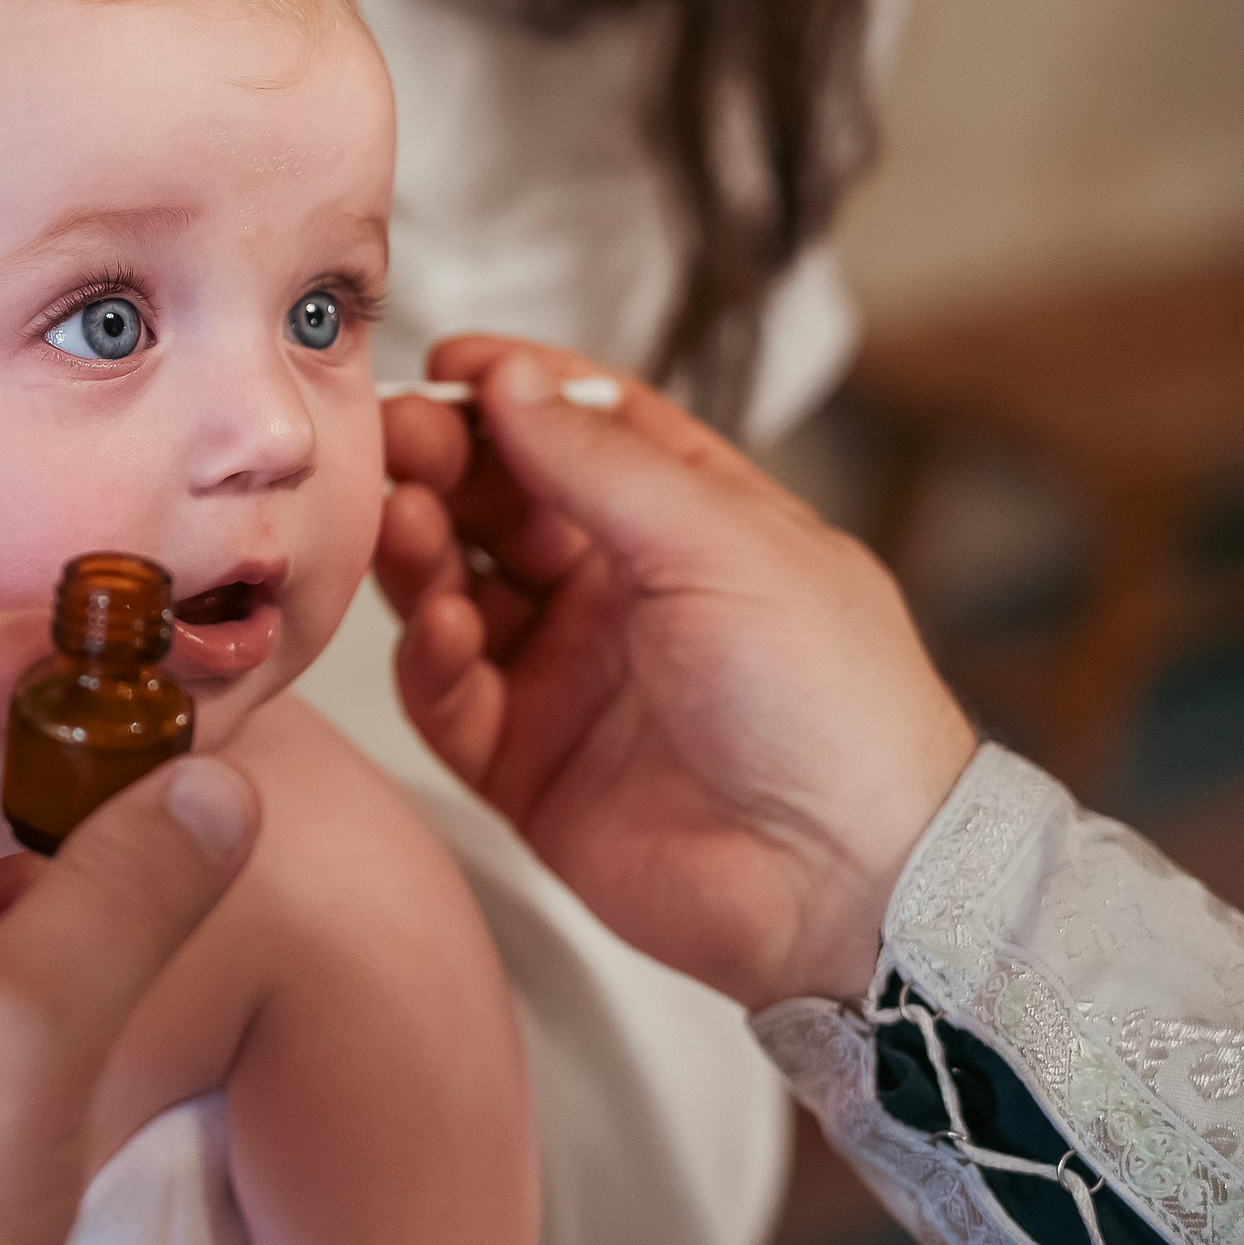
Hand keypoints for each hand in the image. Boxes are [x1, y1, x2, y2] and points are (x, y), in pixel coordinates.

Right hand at [376, 339, 975, 1009]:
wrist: (846, 880)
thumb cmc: (830, 702)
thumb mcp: (721, 542)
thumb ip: (599, 462)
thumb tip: (511, 379)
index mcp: (691, 522)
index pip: (585, 428)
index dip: (516, 390)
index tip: (450, 365)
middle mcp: (624, 593)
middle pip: (505, 503)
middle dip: (446, 464)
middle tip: (397, 440)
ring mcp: (572, 678)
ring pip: (461, 591)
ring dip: (424, 550)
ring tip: (406, 523)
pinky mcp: (530, 766)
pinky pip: (451, 696)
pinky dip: (432, 656)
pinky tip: (445, 629)